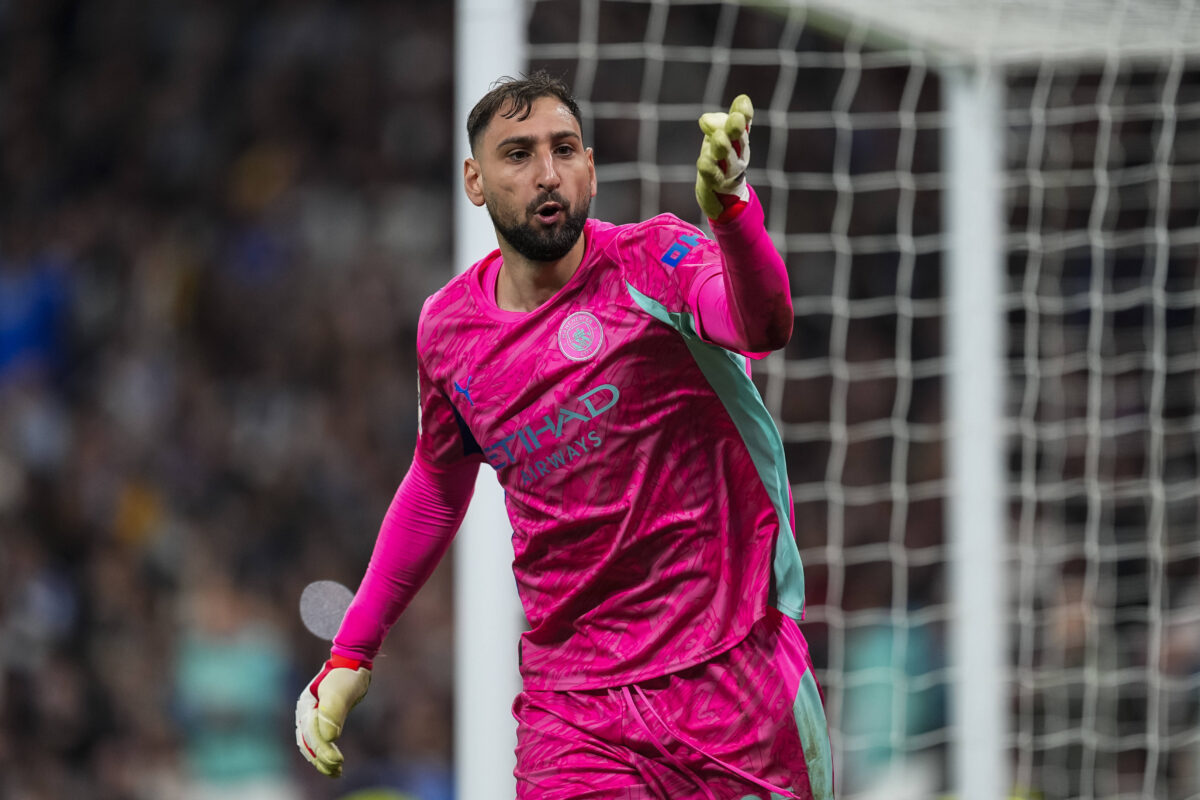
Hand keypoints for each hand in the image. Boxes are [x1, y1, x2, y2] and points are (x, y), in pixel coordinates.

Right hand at [295, 655, 371, 776]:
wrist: (352, 662)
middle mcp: (305, 712)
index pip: (312, 735)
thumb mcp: (343, 691)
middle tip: (338, 770)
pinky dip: (323, 753)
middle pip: (308, 742)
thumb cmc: (348, 675)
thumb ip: (334, 712)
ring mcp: (311, 716)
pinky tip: (333, 763)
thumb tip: (329, 737)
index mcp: (306, 706)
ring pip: (311, 744)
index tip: (338, 761)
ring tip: (336, 772)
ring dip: (321, 760)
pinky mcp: (320, 719)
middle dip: (321, 758)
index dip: (324, 750)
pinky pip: (317, 740)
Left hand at [695, 94, 752, 219]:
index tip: (742, 103)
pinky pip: (713, 176)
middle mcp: (738, 154)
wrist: (719, 193)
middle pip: (739, 140)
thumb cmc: (719, 158)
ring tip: (719, 138)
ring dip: (724, 147)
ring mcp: (728, 171)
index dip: (744, 113)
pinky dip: (709, 168)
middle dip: (736, 128)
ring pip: (727, 158)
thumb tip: (705, 120)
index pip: (744, 123)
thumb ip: (716, 123)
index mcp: (740, 139)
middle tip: (736, 118)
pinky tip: (704, 162)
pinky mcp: (715, 184)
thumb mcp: (718, 135)